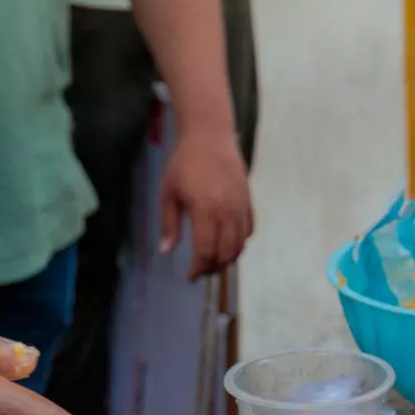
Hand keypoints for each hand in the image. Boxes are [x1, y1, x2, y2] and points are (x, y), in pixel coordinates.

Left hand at [160, 127, 253, 279]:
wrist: (209, 138)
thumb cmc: (183, 164)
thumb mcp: (168, 193)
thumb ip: (169, 224)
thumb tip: (166, 251)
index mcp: (205, 211)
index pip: (205, 251)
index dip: (198, 268)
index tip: (190, 276)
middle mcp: (226, 213)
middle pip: (225, 253)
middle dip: (212, 267)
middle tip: (201, 270)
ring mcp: (240, 208)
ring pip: (239, 245)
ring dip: (227, 258)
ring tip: (214, 261)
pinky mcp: (248, 202)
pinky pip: (248, 231)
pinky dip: (239, 243)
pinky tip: (228, 244)